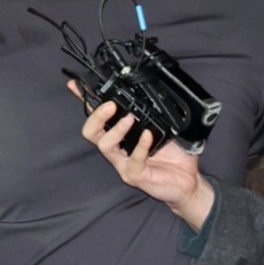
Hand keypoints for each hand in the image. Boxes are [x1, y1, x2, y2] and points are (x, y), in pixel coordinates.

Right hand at [73, 82, 214, 230]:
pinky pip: (132, 160)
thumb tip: (154, 89)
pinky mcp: (134, 175)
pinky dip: (140, 146)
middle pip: (91, 131)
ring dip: (115, 129)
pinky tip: (149, 136)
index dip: (84, 99)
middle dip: (96, 116)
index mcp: (121, 134)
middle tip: (110, 105)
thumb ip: (154, 112)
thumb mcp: (164, 126)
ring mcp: (123, 163)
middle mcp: (117, 148)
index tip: (75, 85)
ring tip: (130, 119)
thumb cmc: (175, 154)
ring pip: (104, 145)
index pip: (97, 115)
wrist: (188, 180)